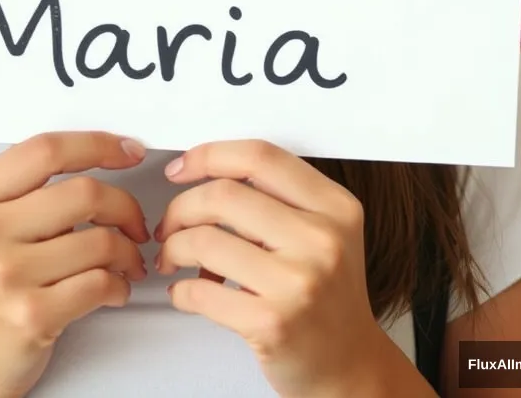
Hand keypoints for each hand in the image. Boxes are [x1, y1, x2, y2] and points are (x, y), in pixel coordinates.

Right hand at [0, 131, 149, 397]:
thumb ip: (24, 185)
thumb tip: (98, 152)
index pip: (46, 150)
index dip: (97, 145)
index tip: (127, 150)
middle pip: (84, 192)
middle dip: (124, 206)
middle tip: (133, 221)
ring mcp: (5, 275)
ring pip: (101, 240)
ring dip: (128, 251)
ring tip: (126, 260)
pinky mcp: (31, 315)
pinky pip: (101, 283)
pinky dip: (120, 284)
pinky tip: (113, 287)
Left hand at [154, 140, 381, 397]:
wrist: (350, 365)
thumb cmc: (328, 296)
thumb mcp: (325, 231)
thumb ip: (280, 196)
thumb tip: (207, 171)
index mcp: (334, 207)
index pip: (259, 157)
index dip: (209, 156)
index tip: (183, 168)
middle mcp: (322, 240)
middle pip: (223, 194)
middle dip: (181, 207)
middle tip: (171, 223)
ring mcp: (298, 283)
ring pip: (204, 240)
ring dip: (174, 247)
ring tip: (173, 257)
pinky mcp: (272, 323)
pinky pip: (201, 292)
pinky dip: (180, 290)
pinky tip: (185, 292)